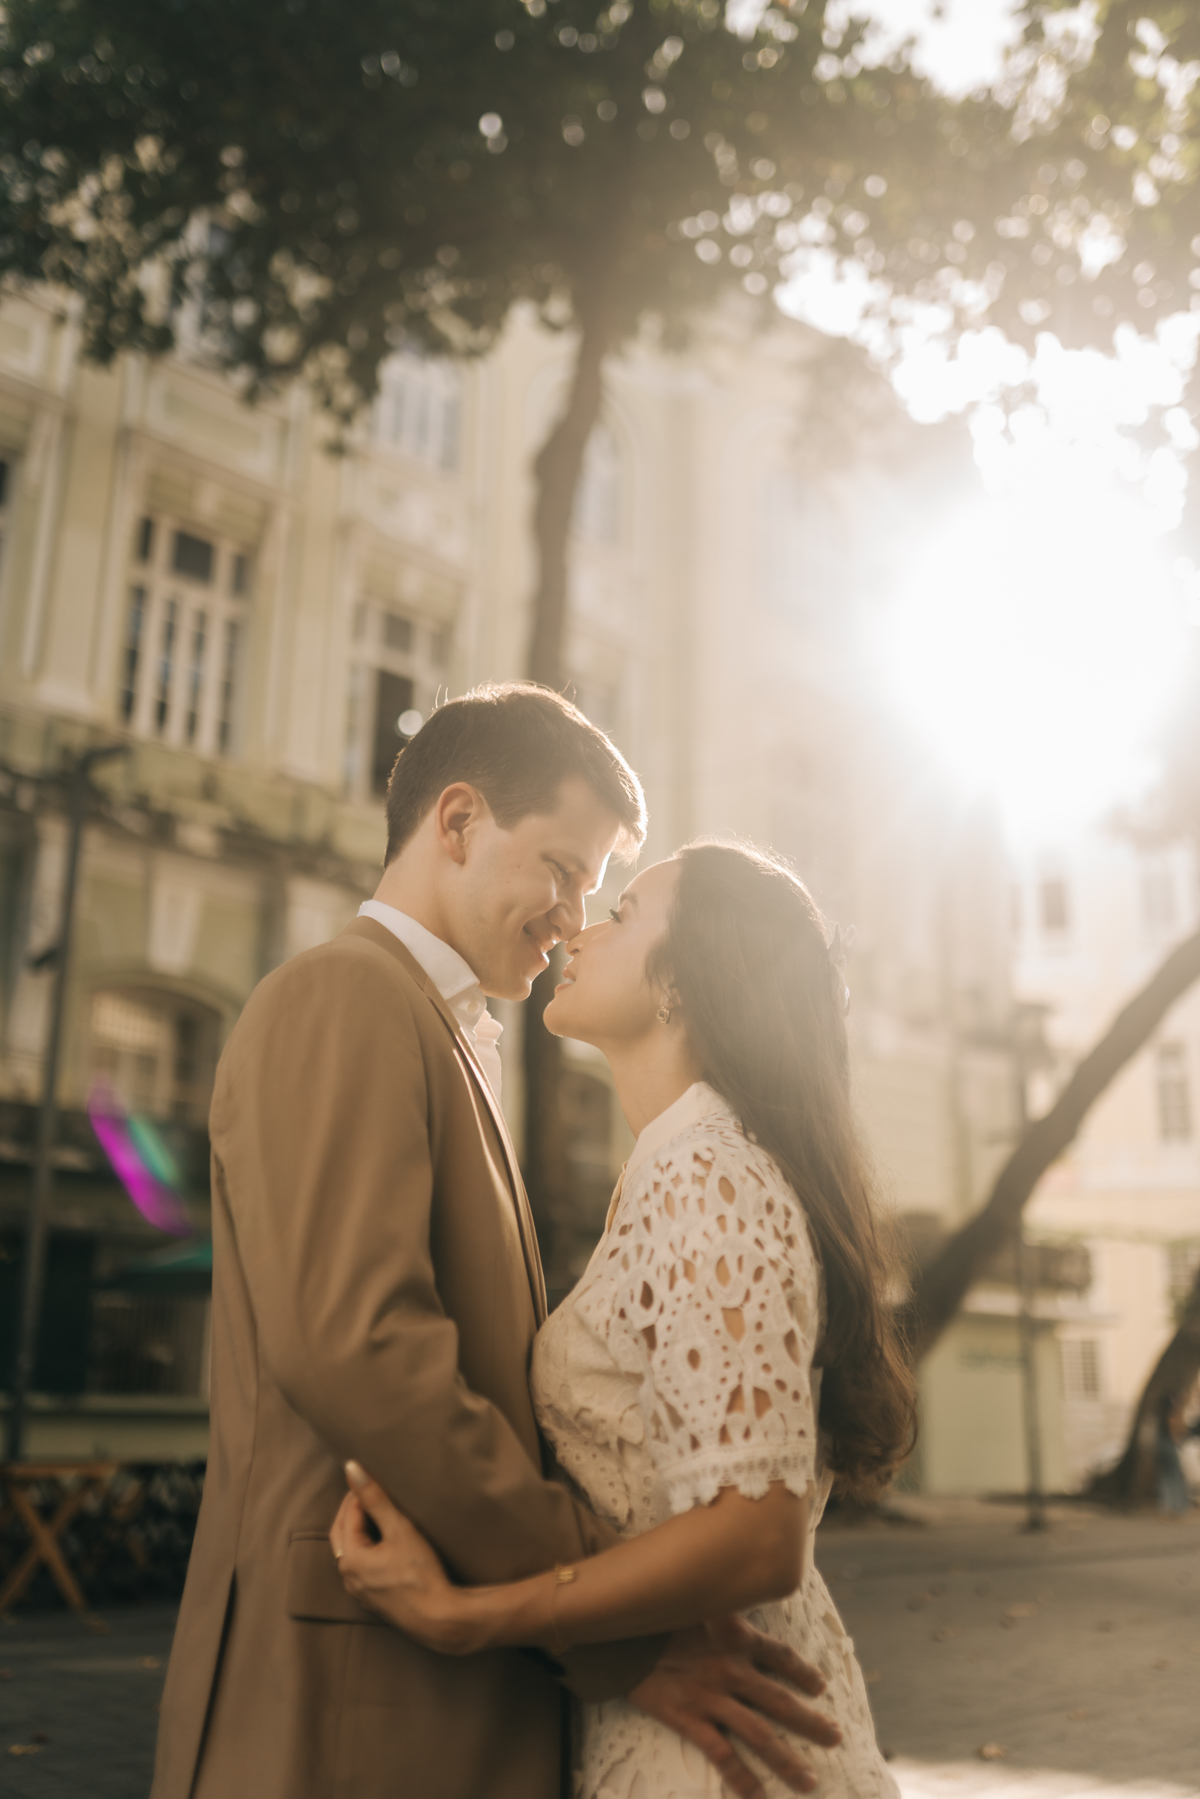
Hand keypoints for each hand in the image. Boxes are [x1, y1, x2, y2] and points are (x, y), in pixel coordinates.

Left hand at [329, 1462, 476, 1652]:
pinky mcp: (375, 1599)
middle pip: (343, 1535)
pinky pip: (363, 1567)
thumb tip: (351, 1468)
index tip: (372, 1478)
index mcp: (350, 1560)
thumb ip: (375, 1498)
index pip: (348, 1516)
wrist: (439, 1618)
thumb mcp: (399, 1529)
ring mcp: (361, 1592)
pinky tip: (384, 1544)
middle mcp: (349, 1578)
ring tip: (377, 1512)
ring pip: (352, 1552)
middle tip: (368, 1491)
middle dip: (353, 1510)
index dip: (358, 1494)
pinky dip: (368, 1548)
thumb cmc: (419, 1574)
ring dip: (360, 1530)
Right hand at [629, 1616, 840, 1798]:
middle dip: (811, 1723)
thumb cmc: (660, 1614)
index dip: (803, 1673)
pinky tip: (759, 1796)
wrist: (621, 1634)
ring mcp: (712, 1698)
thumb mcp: (700, 1603)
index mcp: (736, 1637)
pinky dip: (743, 1777)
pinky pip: (723, 1755)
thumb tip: (745, 1605)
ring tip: (809, 1781)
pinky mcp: (689, 1720)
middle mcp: (732, 1669)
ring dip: (788, 1760)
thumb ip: (727, 1612)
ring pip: (760, 1735)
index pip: (782, 1656)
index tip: (820, 1686)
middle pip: (781, 1701)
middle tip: (835, 1738)